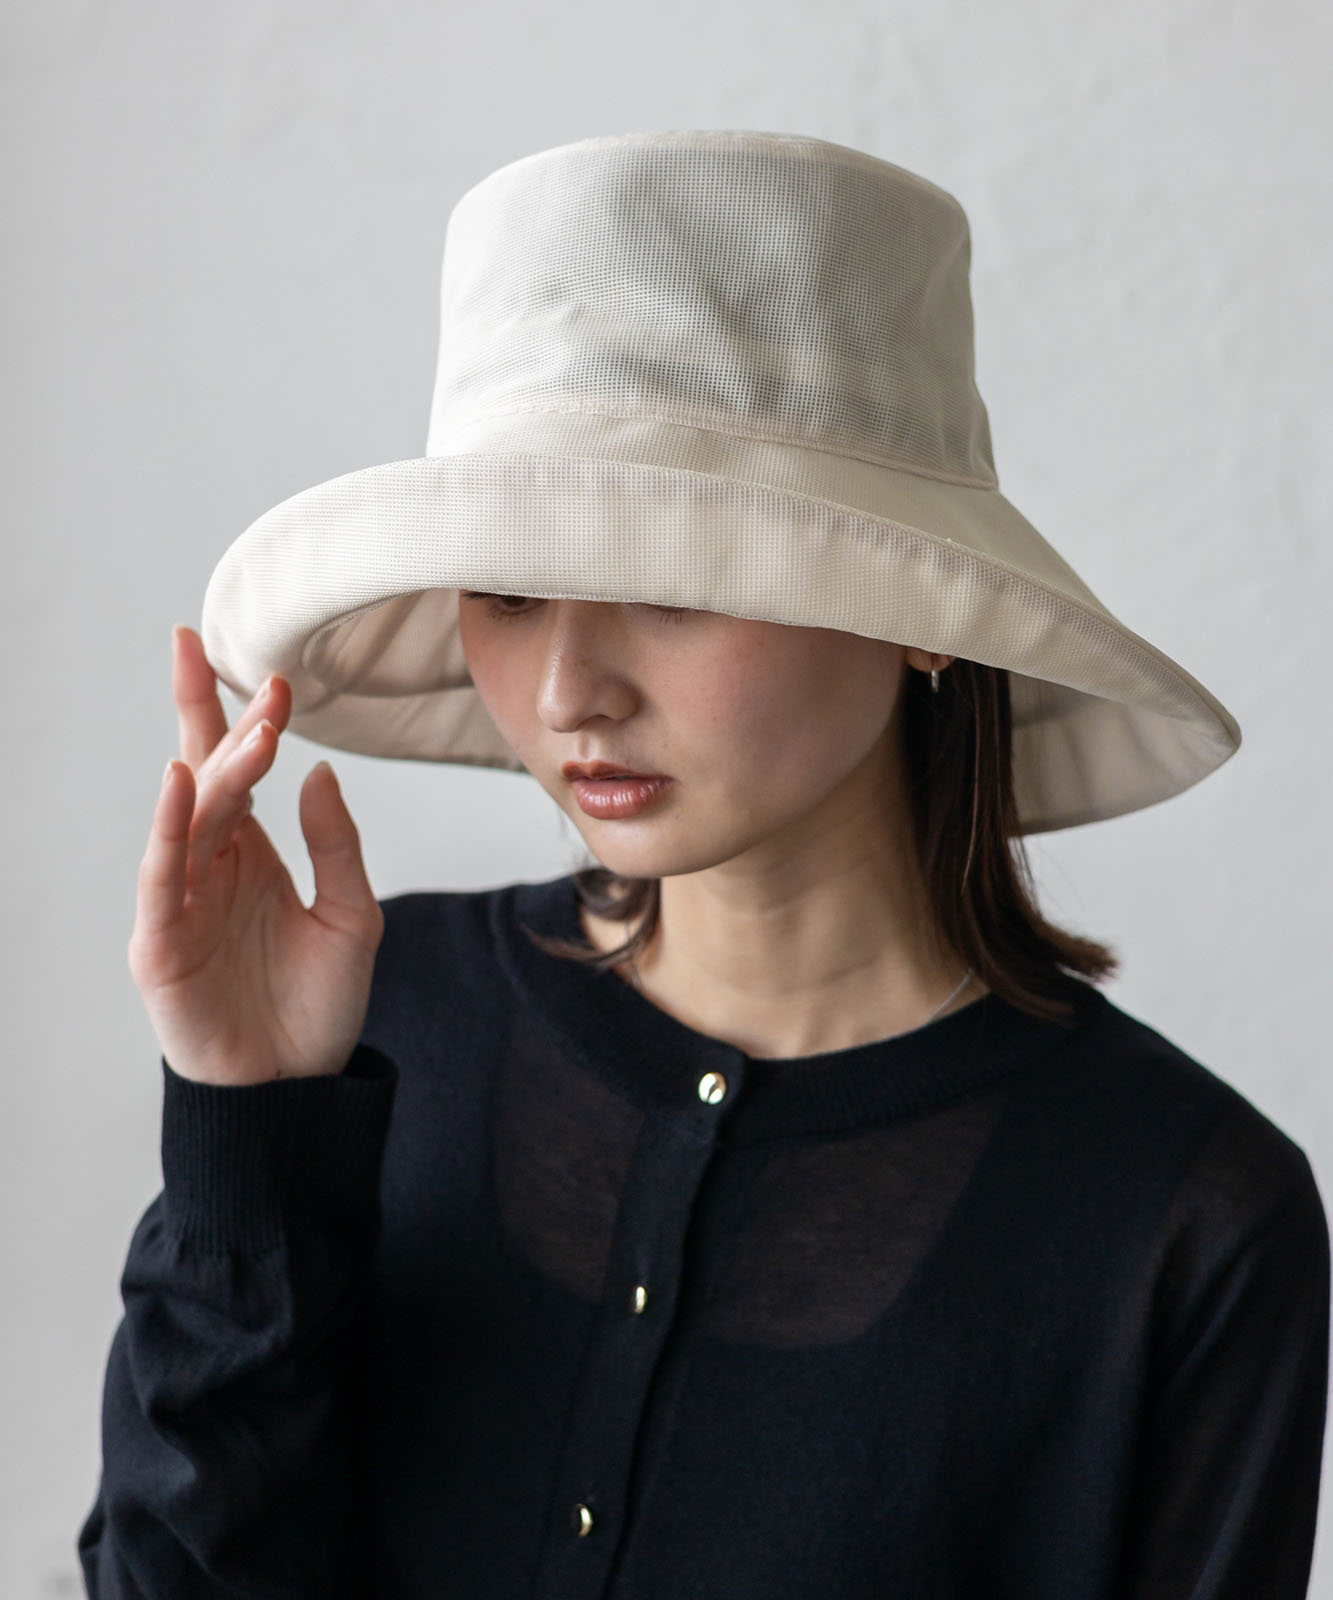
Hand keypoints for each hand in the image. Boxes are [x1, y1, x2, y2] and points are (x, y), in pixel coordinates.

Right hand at [127, 625, 384, 1085]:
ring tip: (247, 727)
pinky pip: (161, 876)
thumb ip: (337, 846)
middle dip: (219, 721)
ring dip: (217, 769)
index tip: (278, 675)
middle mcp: (211, 868)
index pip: (240, 772)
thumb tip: (321, 772)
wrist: (297, 1090)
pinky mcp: (161, 942)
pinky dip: (168, 829)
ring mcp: (181, 902)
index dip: (249, 721)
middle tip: (239, 667)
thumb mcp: (352, 917)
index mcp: (252, 856)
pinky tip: (181, 783)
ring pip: (193, 819)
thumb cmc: (317, 1007)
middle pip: (208, 778)